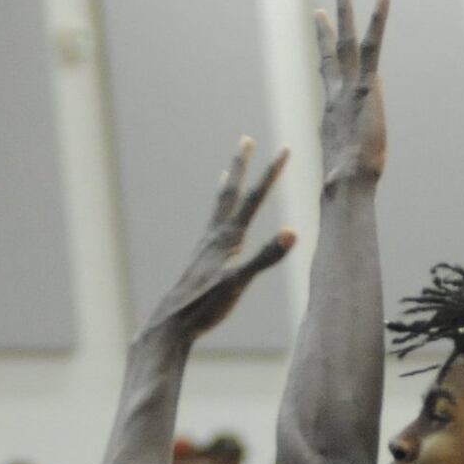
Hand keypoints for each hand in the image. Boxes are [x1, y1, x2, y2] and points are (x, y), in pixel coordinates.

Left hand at [139, 140, 295, 343]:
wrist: (170, 324)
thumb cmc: (205, 306)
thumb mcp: (239, 283)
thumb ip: (266, 257)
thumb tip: (293, 232)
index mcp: (227, 238)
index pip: (255, 198)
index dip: (272, 174)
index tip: (286, 150)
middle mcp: (214, 236)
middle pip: (230, 192)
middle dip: (241, 165)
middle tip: (246, 139)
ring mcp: (206, 247)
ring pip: (219, 207)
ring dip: (229, 185)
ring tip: (230, 170)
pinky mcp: (202, 260)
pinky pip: (212, 225)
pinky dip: (219, 212)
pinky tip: (219, 219)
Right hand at [314, 0, 389, 186]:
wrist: (346, 184)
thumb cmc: (348, 186)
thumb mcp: (349, 164)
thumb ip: (348, 158)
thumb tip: (345, 171)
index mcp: (332, 112)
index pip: (327, 77)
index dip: (323, 55)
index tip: (319, 37)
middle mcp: (336, 95)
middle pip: (330, 55)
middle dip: (327, 29)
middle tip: (323, 6)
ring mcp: (348, 88)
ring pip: (346, 43)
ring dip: (345, 13)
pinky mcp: (365, 87)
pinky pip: (372, 46)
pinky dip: (377, 20)